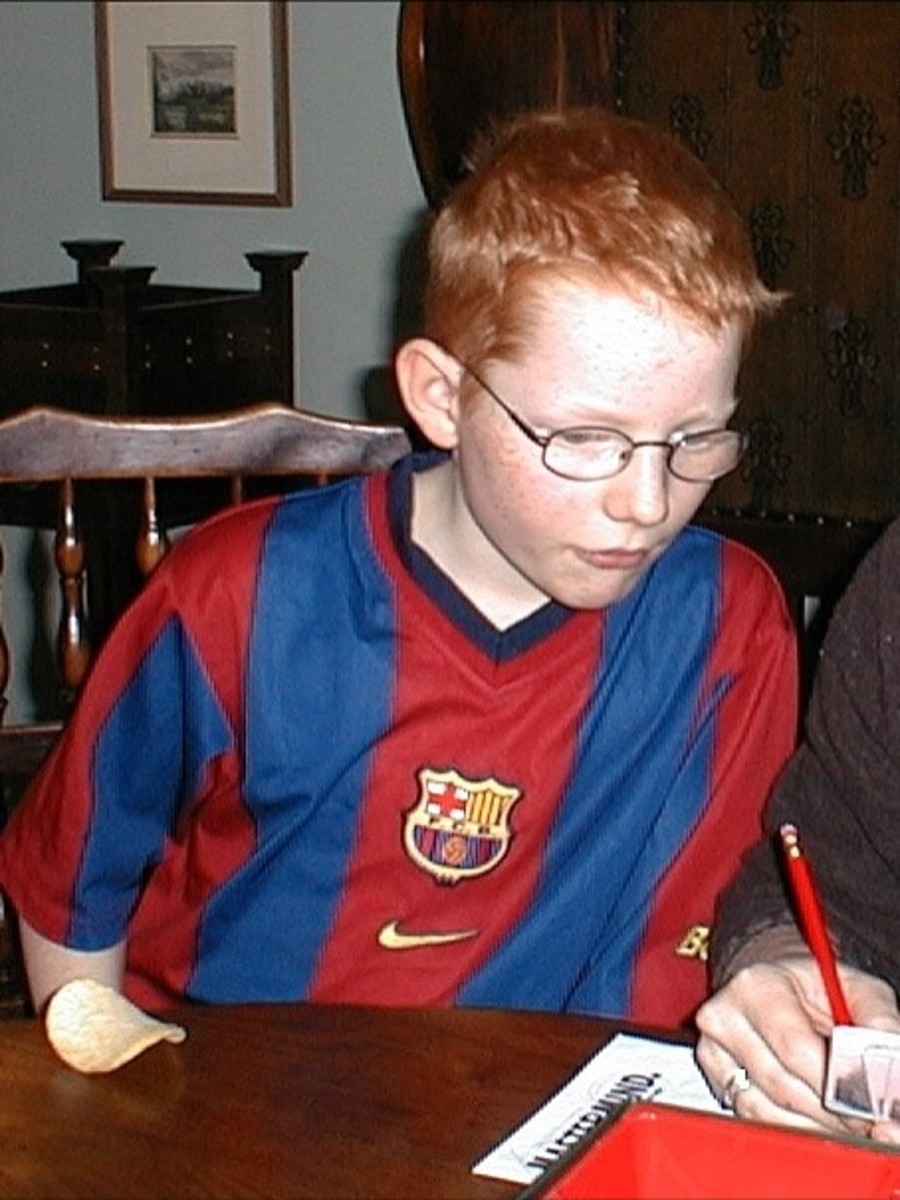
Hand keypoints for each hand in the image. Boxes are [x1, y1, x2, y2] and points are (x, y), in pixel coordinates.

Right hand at [695, 954, 899, 1137]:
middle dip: (836, 1113)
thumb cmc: (815, 987)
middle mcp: (724, 1019)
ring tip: (849, 1118)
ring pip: (771, 1113)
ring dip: (819, 1126)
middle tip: (873, 1120)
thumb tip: (890, 1075)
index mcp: (756, 986)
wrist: (775, 984)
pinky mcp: (715, 1079)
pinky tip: (821, 1120)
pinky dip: (797, 1129)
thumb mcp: (857, 989)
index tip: (875, 1105)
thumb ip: (879, 1025)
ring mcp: (714, 1052)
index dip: (840, 1085)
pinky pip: (758, 1121)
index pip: (797, 1050)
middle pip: (785, 1088)